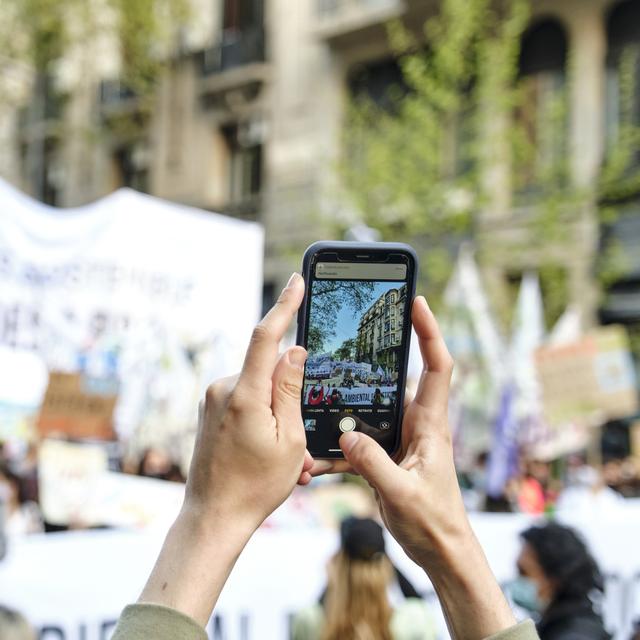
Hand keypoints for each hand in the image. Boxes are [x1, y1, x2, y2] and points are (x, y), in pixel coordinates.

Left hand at [185, 271, 310, 529]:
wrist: (213, 516)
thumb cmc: (256, 485)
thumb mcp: (289, 440)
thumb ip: (291, 389)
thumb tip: (294, 350)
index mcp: (245, 395)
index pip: (266, 337)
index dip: (284, 306)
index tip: (296, 282)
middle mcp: (223, 389)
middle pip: (269, 370)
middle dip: (290, 395)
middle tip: (300, 440)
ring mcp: (213, 398)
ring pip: (260, 388)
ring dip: (278, 413)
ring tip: (284, 457)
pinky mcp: (211, 408)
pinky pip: (246, 400)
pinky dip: (263, 419)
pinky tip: (266, 451)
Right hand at [309, 297, 516, 639]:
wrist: (441, 551)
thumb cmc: (434, 523)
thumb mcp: (402, 493)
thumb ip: (373, 464)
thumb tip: (346, 437)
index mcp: (431, 424)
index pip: (437, 367)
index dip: (430, 332)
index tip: (417, 302)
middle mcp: (417, 424)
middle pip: (398, 378)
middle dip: (377, 357)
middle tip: (351, 335)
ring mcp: (400, 439)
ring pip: (371, 409)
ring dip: (348, 407)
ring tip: (321, 396)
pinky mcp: (386, 455)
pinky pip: (359, 441)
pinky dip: (339, 447)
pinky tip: (317, 457)